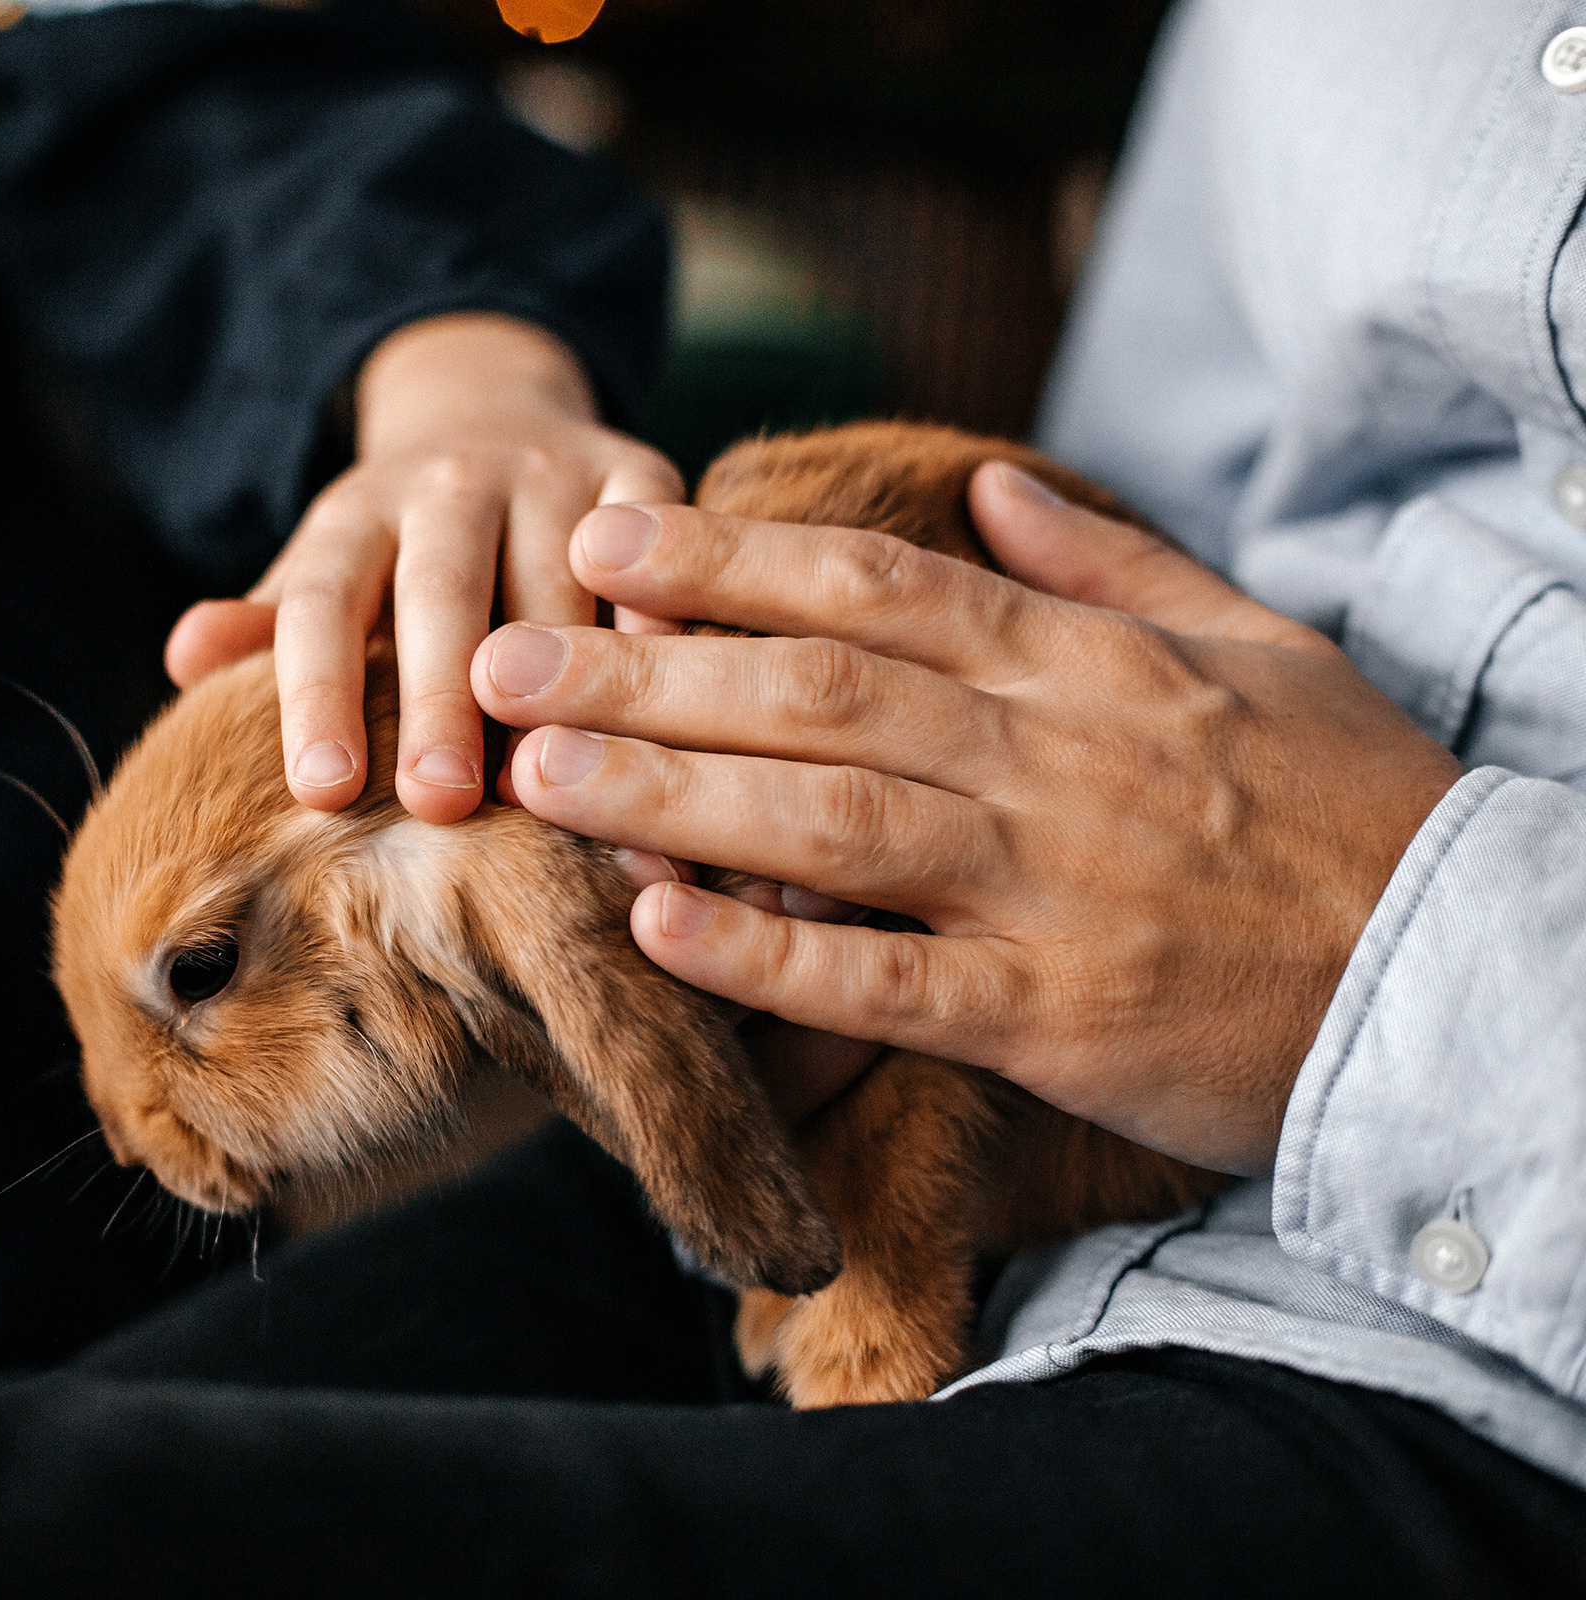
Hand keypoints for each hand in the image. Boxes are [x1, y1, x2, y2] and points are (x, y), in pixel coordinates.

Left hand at [164, 312, 679, 823]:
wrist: (493, 417)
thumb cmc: (395, 550)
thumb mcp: (323, 574)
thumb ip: (267, 629)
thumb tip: (183, 655)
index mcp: (357, 514)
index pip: (323, 604)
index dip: (316, 694)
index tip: (320, 792)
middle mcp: (451, 482)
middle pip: (442, 594)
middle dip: (442, 700)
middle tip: (441, 804)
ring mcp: (551, 471)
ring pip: (559, 581)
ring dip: (564, 683)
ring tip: (562, 785)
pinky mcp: (639, 466)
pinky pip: (658, 546)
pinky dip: (664, 620)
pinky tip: (672, 708)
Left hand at [470, 462, 1464, 1174]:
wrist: (1464, 975)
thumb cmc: (1352, 805)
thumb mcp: (1254, 645)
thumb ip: (1109, 565)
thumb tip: (992, 489)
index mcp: (1084, 665)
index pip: (871, 586)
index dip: (724, 560)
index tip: (602, 543)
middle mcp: (1047, 759)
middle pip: (810, 692)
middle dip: (644, 668)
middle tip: (502, 658)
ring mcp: (1046, 889)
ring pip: (825, 822)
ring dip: (669, 793)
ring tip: (537, 772)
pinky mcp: (1053, 1019)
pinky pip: (884, 981)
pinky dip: (768, 957)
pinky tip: (659, 930)